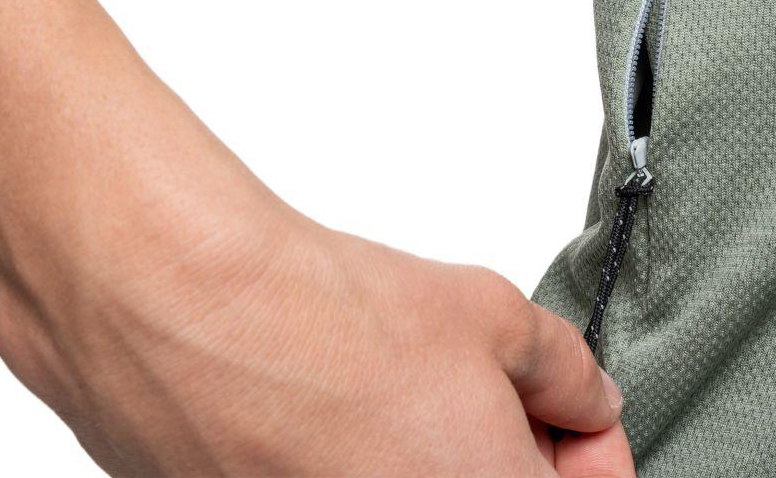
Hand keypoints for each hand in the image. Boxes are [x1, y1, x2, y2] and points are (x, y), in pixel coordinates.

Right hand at [0, 182, 635, 476]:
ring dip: (428, 462)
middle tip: (491, 398)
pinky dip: (356, 466)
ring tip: (398, 398)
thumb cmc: (331, 317)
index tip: (573, 423)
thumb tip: (588, 397)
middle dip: (507, 454)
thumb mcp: (496, 318)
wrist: (187, 313)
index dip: (587, 458)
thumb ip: (568, 372)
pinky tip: (338, 415)